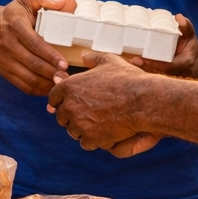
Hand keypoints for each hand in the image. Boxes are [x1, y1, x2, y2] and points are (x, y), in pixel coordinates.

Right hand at [0, 0, 71, 94]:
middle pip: (32, 63)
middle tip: (67, 78)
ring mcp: (4, 60)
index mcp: (15, 25)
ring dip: (46, 84)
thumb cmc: (14, 13)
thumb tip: (62, 2)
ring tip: (61, 84)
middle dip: (51, 73)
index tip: (64, 63)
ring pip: (28, 77)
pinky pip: (22, 85)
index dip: (50, 55)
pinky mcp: (4, 71)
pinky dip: (38, 90)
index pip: (34, 43)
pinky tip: (50, 87)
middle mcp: (7, 44)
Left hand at [46, 51, 161, 153]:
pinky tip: (103, 134)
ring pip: (72, 131)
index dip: (62, 102)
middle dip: (71, 117)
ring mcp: (79, 123)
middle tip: (86, 116)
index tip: (72, 104)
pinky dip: (93, 141)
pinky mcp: (90, 138)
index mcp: (69, 86)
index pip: (53, 98)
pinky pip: (85, 143)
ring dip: (82, 130)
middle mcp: (70, 105)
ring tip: (96, 125)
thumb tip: (84, 55)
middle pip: (61, 117)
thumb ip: (93, 58)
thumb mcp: (109, 62)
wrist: (144, 101)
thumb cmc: (128, 79)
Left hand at [127, 14, 197, 77]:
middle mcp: (174, 72)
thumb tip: (178, 17)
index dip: (156, 64)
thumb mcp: (191, 36)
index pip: (169, 66)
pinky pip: (149, 71)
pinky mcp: (158, 73)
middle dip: (146, 67)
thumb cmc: (190, 47)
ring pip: (152, 73)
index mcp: (183, 63)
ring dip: (141, 68)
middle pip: (158, 72)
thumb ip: (186, 27)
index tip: (144, 59)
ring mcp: (166, 74)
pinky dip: (140, 66)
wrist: (193, 61)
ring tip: (129, 60)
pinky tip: (128, 60)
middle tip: (134, 59)